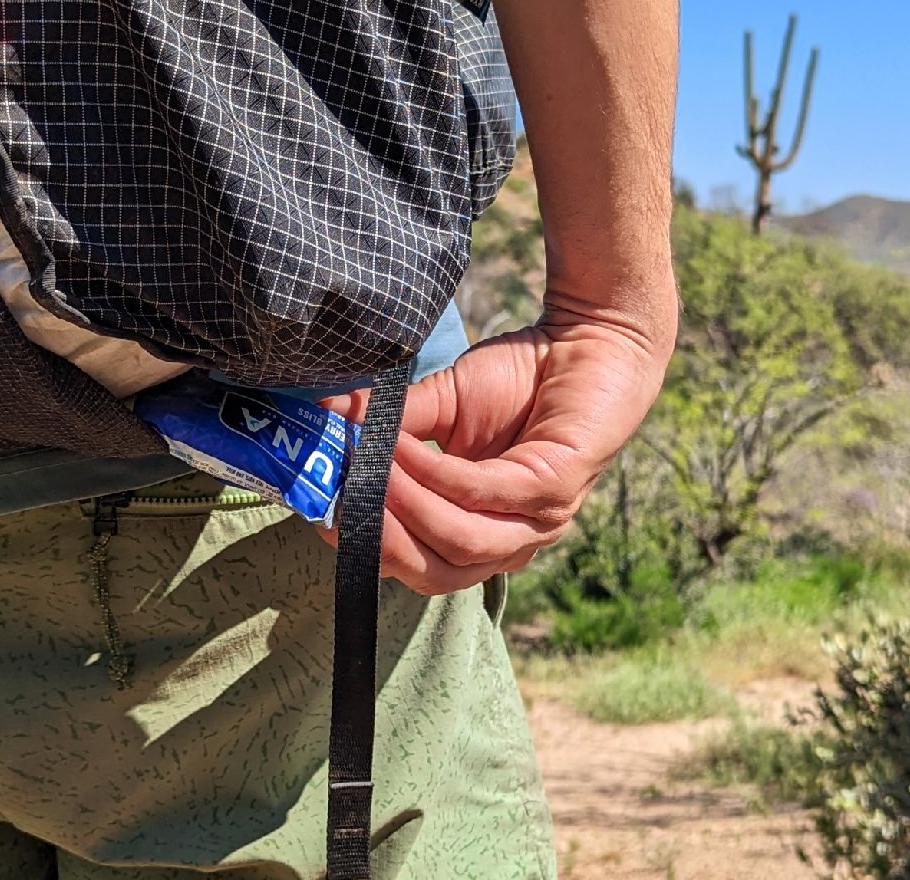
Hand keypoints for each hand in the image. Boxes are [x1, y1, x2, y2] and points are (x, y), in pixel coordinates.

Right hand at [321, 301, 675, 594]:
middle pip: (433, 571)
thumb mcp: (440, 405)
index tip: (320, 508)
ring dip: (402, 504)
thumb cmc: (521, 376)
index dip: (367, 545)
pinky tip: (400, 448)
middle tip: (335, 494)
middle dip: (379, 538)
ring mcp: (539, 521)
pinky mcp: (554, 489)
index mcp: (483, 532)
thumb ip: (387, 425)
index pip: (417, 564)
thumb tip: (323, 417)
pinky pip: (479, 495)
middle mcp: (512, 541)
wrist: (589, 338)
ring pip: (456, 540)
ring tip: (364, 463)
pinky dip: (432, 475)